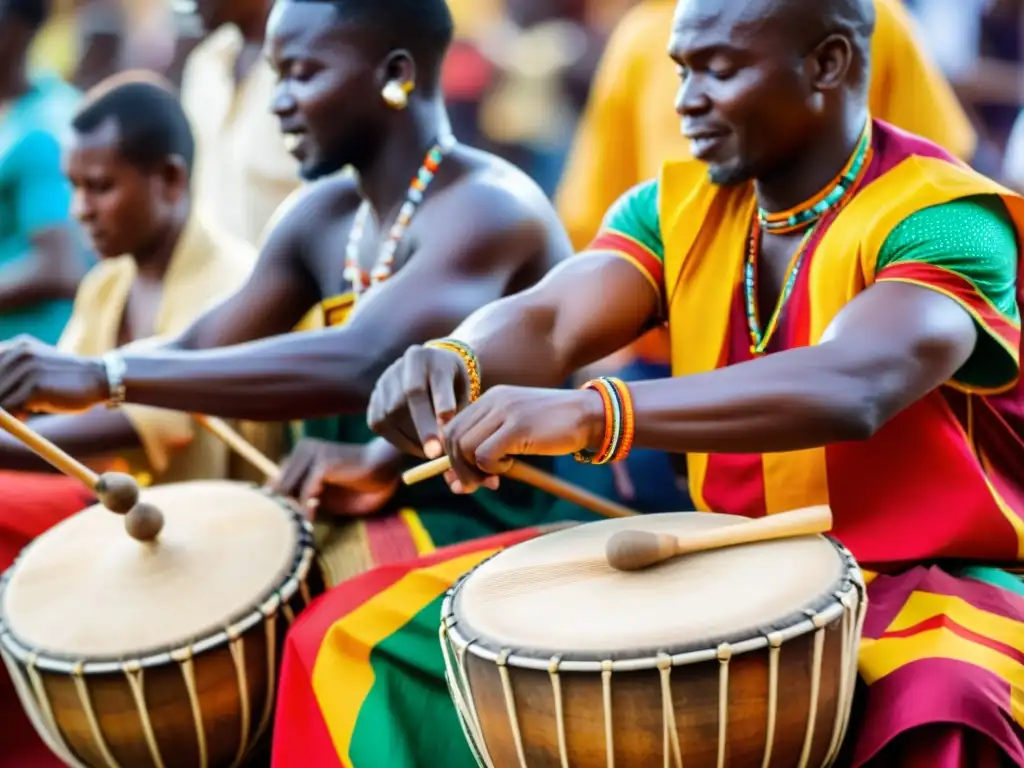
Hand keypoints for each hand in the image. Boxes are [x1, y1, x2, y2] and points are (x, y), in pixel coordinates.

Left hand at [0, 336, 107, 413]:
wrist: (100, 379)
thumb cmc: (67, 379)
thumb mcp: (38, 367)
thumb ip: (14, 372)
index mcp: (18, 347)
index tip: (5, 395)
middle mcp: (20, 353)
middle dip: (0, 400)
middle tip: (8, 414)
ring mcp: (28, 369)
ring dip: (5, 413)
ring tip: (21, 415)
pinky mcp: (36, 386)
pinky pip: (10, 408)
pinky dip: (14, 418)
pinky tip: (27, 417)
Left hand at [271, 438, 400, 516]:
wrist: (383, 468)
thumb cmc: (355, 482)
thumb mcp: (324, 491)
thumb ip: (303, 496)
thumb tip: (279, 511)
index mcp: (301, 452)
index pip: (276, 479)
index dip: (276, 501)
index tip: (278, 519)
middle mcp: (303, 448)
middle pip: (278, 484)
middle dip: (282, 506)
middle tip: (287, 527)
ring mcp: (312, 454)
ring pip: (288, 488)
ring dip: (293, 509)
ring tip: (300, 525)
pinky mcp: (322, 464)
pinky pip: (306, 492)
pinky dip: (307, 508)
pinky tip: (311, 518)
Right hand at [367, 344, 471, 458]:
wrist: (430, 370)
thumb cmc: (453, 388)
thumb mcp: (464, 393)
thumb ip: (461, 417)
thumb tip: (456, 457)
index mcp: (433, 358)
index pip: (437, 379)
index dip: (442, 404)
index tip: (449, 427)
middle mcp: (406, 364)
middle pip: (410, 396)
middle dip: (423, 427)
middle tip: (435, 453)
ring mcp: (386, 379)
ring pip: (392, 412)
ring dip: (411, 438)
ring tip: (431, 452)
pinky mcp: (374, 397)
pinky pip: (380, 423)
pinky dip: (397, 440)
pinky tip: (415, 446)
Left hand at [442, 385, 604, 493]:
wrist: (590, 415)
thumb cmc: (556, 427)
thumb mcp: (518, 428)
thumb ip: (491, 442)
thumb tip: (460, 480)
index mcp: (491, 398)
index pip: (452, 428)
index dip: (452, 456)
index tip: (466, 477)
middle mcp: (493, 400)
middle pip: (452, 438)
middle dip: (459, 468)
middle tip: (479, 485)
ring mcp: (504, 412)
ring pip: (464, 447)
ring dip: (475, 471)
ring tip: (497, 478)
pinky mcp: (517, 427)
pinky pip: (484, 455)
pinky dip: (492, 468)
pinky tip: (510, 467)